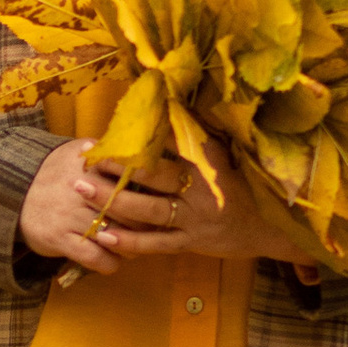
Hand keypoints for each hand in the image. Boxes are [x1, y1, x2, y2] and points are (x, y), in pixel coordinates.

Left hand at [18, 142, 269, 273]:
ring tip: (80, 189)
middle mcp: (200, 190)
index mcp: (206, 163)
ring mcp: (194, 219)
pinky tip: (101, 234)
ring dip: (112, 201)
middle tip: (85, 158)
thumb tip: (167, 103)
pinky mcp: (190, 244)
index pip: (168, 146)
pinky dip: (128, 241)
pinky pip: (155, 244)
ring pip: (148, 210)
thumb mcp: (220, 156)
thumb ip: (195, 136)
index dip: (136, 138)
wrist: (267, 228)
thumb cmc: (238, 187)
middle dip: (117, 166)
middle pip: (153, 175)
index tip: (109, 131)